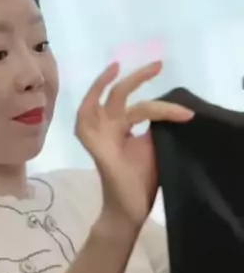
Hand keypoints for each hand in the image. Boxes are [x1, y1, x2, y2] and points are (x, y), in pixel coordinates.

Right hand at [75, 60, 193, 227]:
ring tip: (119, 67)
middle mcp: (107, 128)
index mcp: (121, 129)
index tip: (187, 114)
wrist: (131, 207)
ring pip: (102, 101)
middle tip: (158, 65)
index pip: (141, 108)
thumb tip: (164, 108)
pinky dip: (89, 99)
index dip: (165, 108)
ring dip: (105, 83)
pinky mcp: (93, 144)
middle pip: (118, 95)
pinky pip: (84, 117)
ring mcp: (98, 134)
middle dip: (137, 78)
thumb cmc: (140, 181)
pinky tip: (99, 89)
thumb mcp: (152, 146)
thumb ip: (153, 127)